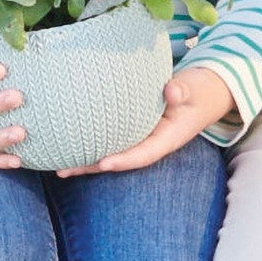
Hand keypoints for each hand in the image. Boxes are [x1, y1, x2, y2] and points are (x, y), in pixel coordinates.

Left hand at [68, 63, 235, 174]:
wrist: (204, 92)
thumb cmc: (198, 91)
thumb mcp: (193, 90)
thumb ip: (182, 91)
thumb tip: (171, 91)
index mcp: (167, 139)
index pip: (143, 154)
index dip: (123, 160)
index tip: (103, 162)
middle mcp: (151, 143)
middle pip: (119, 159)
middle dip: (92, 166)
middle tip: (63, 170)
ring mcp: (141, 137)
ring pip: (111, 152)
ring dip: (85, 160)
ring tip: (57, 167)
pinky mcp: (132, 128)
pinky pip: (110, 139)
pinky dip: (90, 143)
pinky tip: (68, 145)